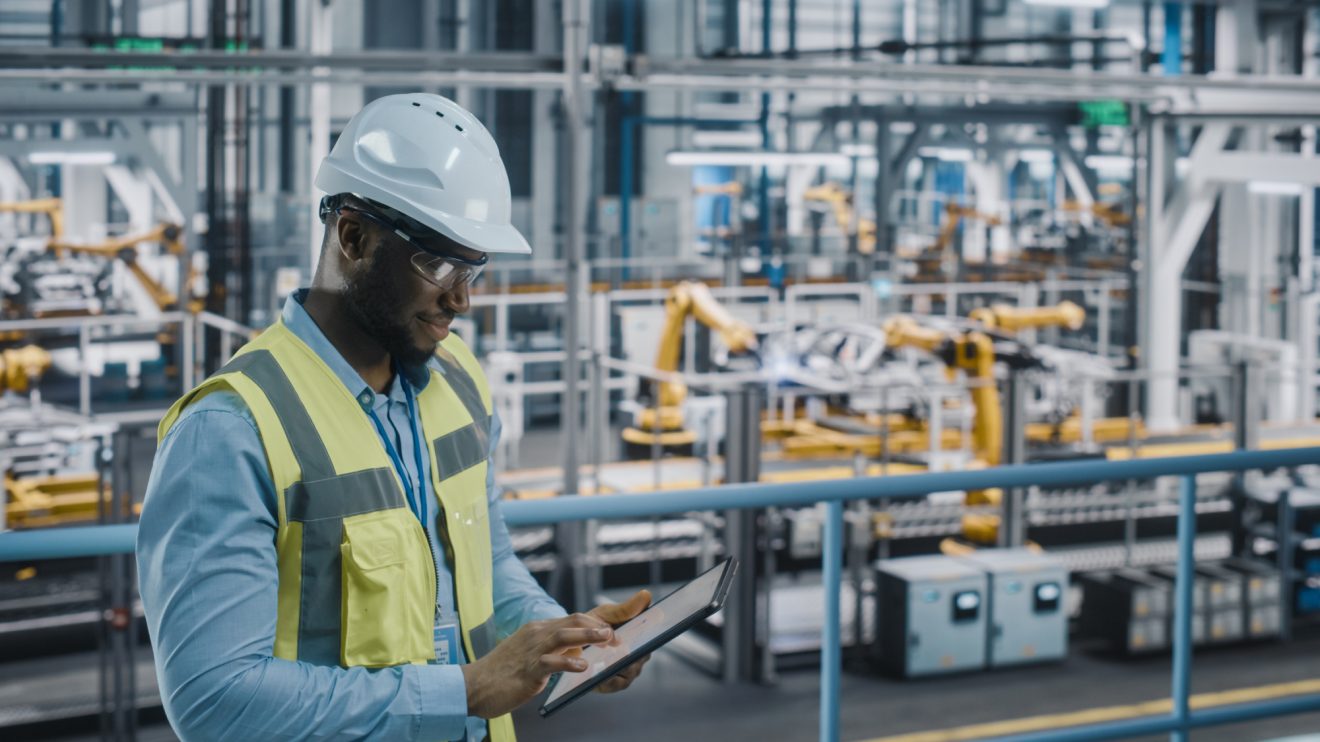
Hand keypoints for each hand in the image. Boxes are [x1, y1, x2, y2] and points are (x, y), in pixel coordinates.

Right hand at [460, 613, 612, 718]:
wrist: (473, 685)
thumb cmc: (502, 673)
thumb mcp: (530, 655)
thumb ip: (552, 651)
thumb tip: (579, 653)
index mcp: (537, 629)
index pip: (572, 618)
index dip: (595, 621)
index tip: (613, 628)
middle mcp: (536, 634)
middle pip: (572, 621)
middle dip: (597, 625)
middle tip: (616, 635)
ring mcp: (531, 650)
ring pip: (564, 636)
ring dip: (588, 635)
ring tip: (607, 638)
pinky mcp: (527, 669)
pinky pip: (551, 662)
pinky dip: (569, 662)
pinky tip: (583, 666)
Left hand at [587, 590, 651, 693]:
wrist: (571, 641)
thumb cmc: (594, 626)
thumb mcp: (608, 614)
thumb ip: (626, 608)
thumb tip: (646, 594)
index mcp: (640, 637)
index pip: (652, 637)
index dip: (652, 635)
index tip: (648, 632)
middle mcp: (638, 657)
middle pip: (641, 656)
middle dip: (633, 652)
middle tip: (622, 645)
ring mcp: (627, 672)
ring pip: (629, 670)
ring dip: (619, 665)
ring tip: (608, 658)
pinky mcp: (612, 684)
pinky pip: (615, 684)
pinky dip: (608, 678)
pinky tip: (598, 672)